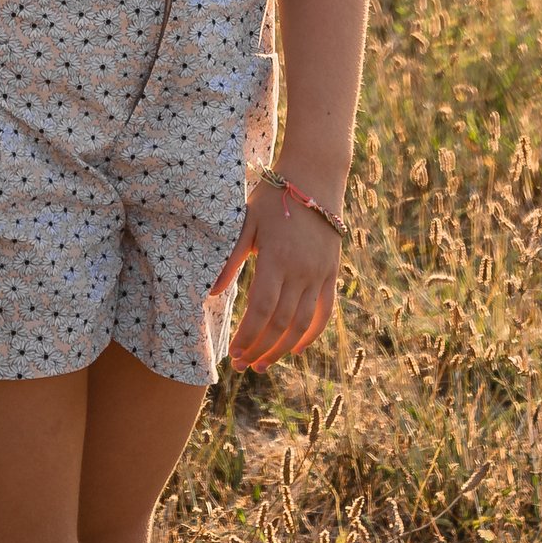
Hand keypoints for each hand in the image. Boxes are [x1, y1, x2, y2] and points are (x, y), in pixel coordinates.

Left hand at [211, 171, 343, 368]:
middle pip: (281, 323)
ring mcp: (319, 274)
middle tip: (243, 366)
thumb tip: (210, 291)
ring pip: (302, 324)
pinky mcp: (331, 273)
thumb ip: (231, 257)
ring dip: (283, 349)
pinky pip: (324, 312)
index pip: (261, 310)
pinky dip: (311, 334)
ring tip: (263, 364)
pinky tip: (296, 347)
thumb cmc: (274, 197)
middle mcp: (300, 271)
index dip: (248, 336)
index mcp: (276, 258)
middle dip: (261, 349)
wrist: (315, 177)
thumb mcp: (247, 221)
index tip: (233, 353)